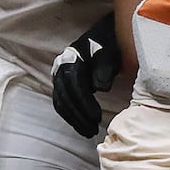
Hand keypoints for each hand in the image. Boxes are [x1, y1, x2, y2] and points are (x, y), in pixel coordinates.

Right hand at [51, 13, 121, 137]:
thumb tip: (101, 88)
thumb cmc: (108, 45)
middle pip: (65, 97)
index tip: (97, 117)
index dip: (85, 104)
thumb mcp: (110, 53)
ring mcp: (58, 77)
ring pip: (61, 103)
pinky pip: (62, 103)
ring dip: (74, 120)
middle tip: (93, 130)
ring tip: (89, 132)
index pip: (75, 86)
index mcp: (71, 59)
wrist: (102, 36)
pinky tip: (82, 125)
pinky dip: (70, 116)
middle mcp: (60, 68)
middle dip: (78, 117)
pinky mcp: (61, 84)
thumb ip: (105, 68)